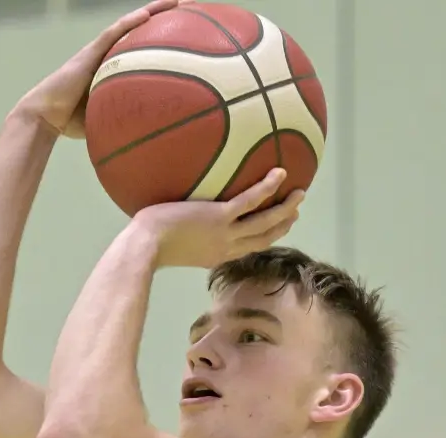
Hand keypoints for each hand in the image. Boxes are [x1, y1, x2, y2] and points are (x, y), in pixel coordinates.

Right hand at [15, 0, 186, 137]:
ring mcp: (99, 50)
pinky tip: (149, 14)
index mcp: (115, 68)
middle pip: (141, 31)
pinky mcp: (90, 51)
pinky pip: (114, 32)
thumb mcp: (107, 121)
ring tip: (178, 1)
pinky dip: (131, 22)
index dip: (165, 40)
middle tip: (192, 10)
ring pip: (131, 24)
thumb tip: (151, 140)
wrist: (46, 116)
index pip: (144, 49)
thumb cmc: (72, 123)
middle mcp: (109, 55)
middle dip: (166, 19)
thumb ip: (126, 122)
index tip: (189, 36)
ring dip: (153, 11)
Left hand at [131, 169, 303, 268]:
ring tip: (300, 194)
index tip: (279, 228)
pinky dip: (267, 187)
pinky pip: (250, 200)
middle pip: (264, 237)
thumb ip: (190, 241)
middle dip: (283, 225)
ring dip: (285, 208)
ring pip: (265, 221)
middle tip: (296, 211)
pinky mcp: (219, 217)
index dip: (268, 238)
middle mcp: (227, 247)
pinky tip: (280, 174)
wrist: (145, 246)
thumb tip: (185, 227)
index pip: (249, 247)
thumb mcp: (177, 249)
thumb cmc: (149, 244)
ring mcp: (225, 233)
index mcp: (217, 256)